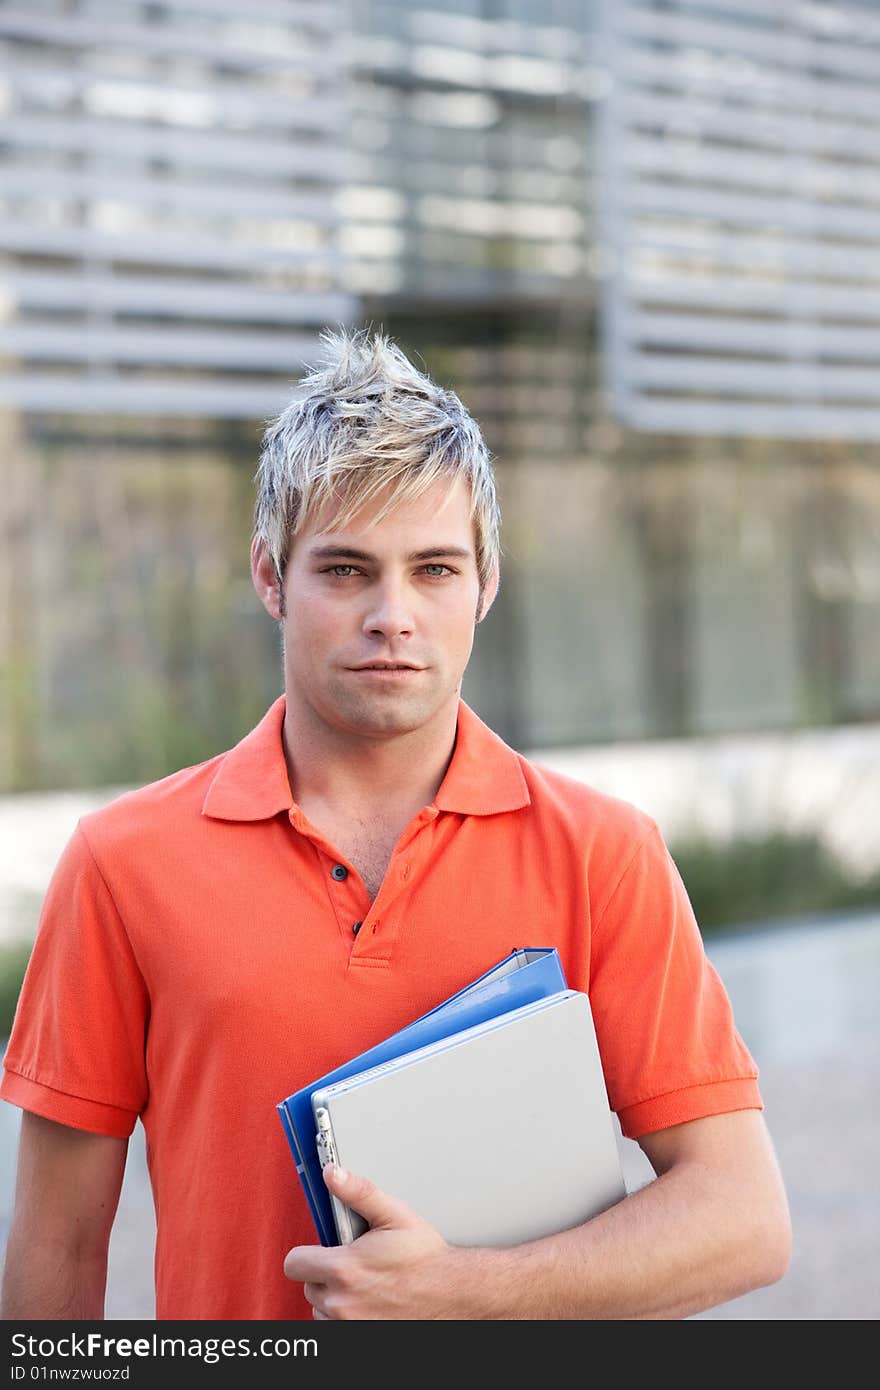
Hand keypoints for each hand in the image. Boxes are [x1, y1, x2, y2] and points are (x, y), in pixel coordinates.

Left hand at [283, 1164, 461, 1319]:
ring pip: (320, 1308)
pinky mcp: (357, 1339)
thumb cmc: (425, 1258)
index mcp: (344, 1269)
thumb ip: (359, 1192)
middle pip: (308, 1285)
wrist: (452, 1294)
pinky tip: (367, 1302)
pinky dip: (346, 1316)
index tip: (324, 1249)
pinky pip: (335, 1326)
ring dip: (334, 1297)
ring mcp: (348, 1325)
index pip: (294, 1263)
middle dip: (325, 1273)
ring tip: (363, 1284)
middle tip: (354, 1263)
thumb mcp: (395, 1215)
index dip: (307, 1252)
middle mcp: (342, 1303)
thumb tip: (332, 1174)